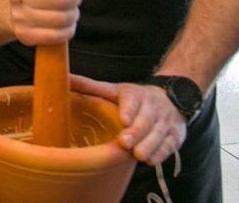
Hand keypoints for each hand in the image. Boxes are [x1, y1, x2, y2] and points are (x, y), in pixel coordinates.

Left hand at [70, 74, 186, 165]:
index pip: (132, 100)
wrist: (170, 99)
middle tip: (125, 142)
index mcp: (134, 94)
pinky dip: (161, 153)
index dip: (129, 110)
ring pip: (158, 133)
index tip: (123, 119)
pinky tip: (150, 160)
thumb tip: (64, 77)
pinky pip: (169, 145)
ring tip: (138, 154)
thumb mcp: (112, 89)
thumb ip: (89, 86)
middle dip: (137, 131)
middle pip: (146, 120)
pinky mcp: (175, 135)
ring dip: (149, 144)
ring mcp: (165, 122)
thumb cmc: (132, 98)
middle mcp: (152, 107)